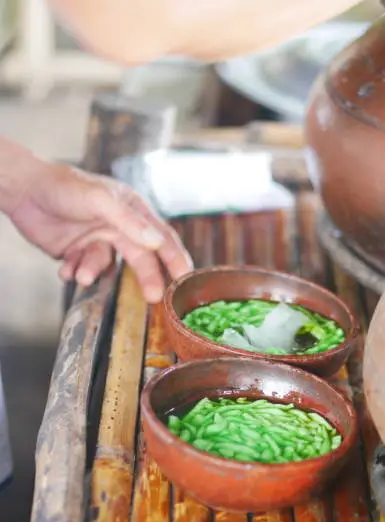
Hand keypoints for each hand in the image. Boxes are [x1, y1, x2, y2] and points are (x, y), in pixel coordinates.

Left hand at [8, 161, 192, 302]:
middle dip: (146, 278)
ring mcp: (98, 241)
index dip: (176, 258)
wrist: (24, 191)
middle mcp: (119, 227)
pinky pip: (83, 271)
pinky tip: (65, 269)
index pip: (162, 237)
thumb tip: (157, 242)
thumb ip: (129, 222)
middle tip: (152, 298)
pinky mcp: (77, 253)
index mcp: (132, 210)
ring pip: (106, 267)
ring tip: (80, 273)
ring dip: (93, 271)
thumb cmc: (65, 186)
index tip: (187, 278)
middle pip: (141, 258)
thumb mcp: (100, 200)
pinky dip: (74, 272)